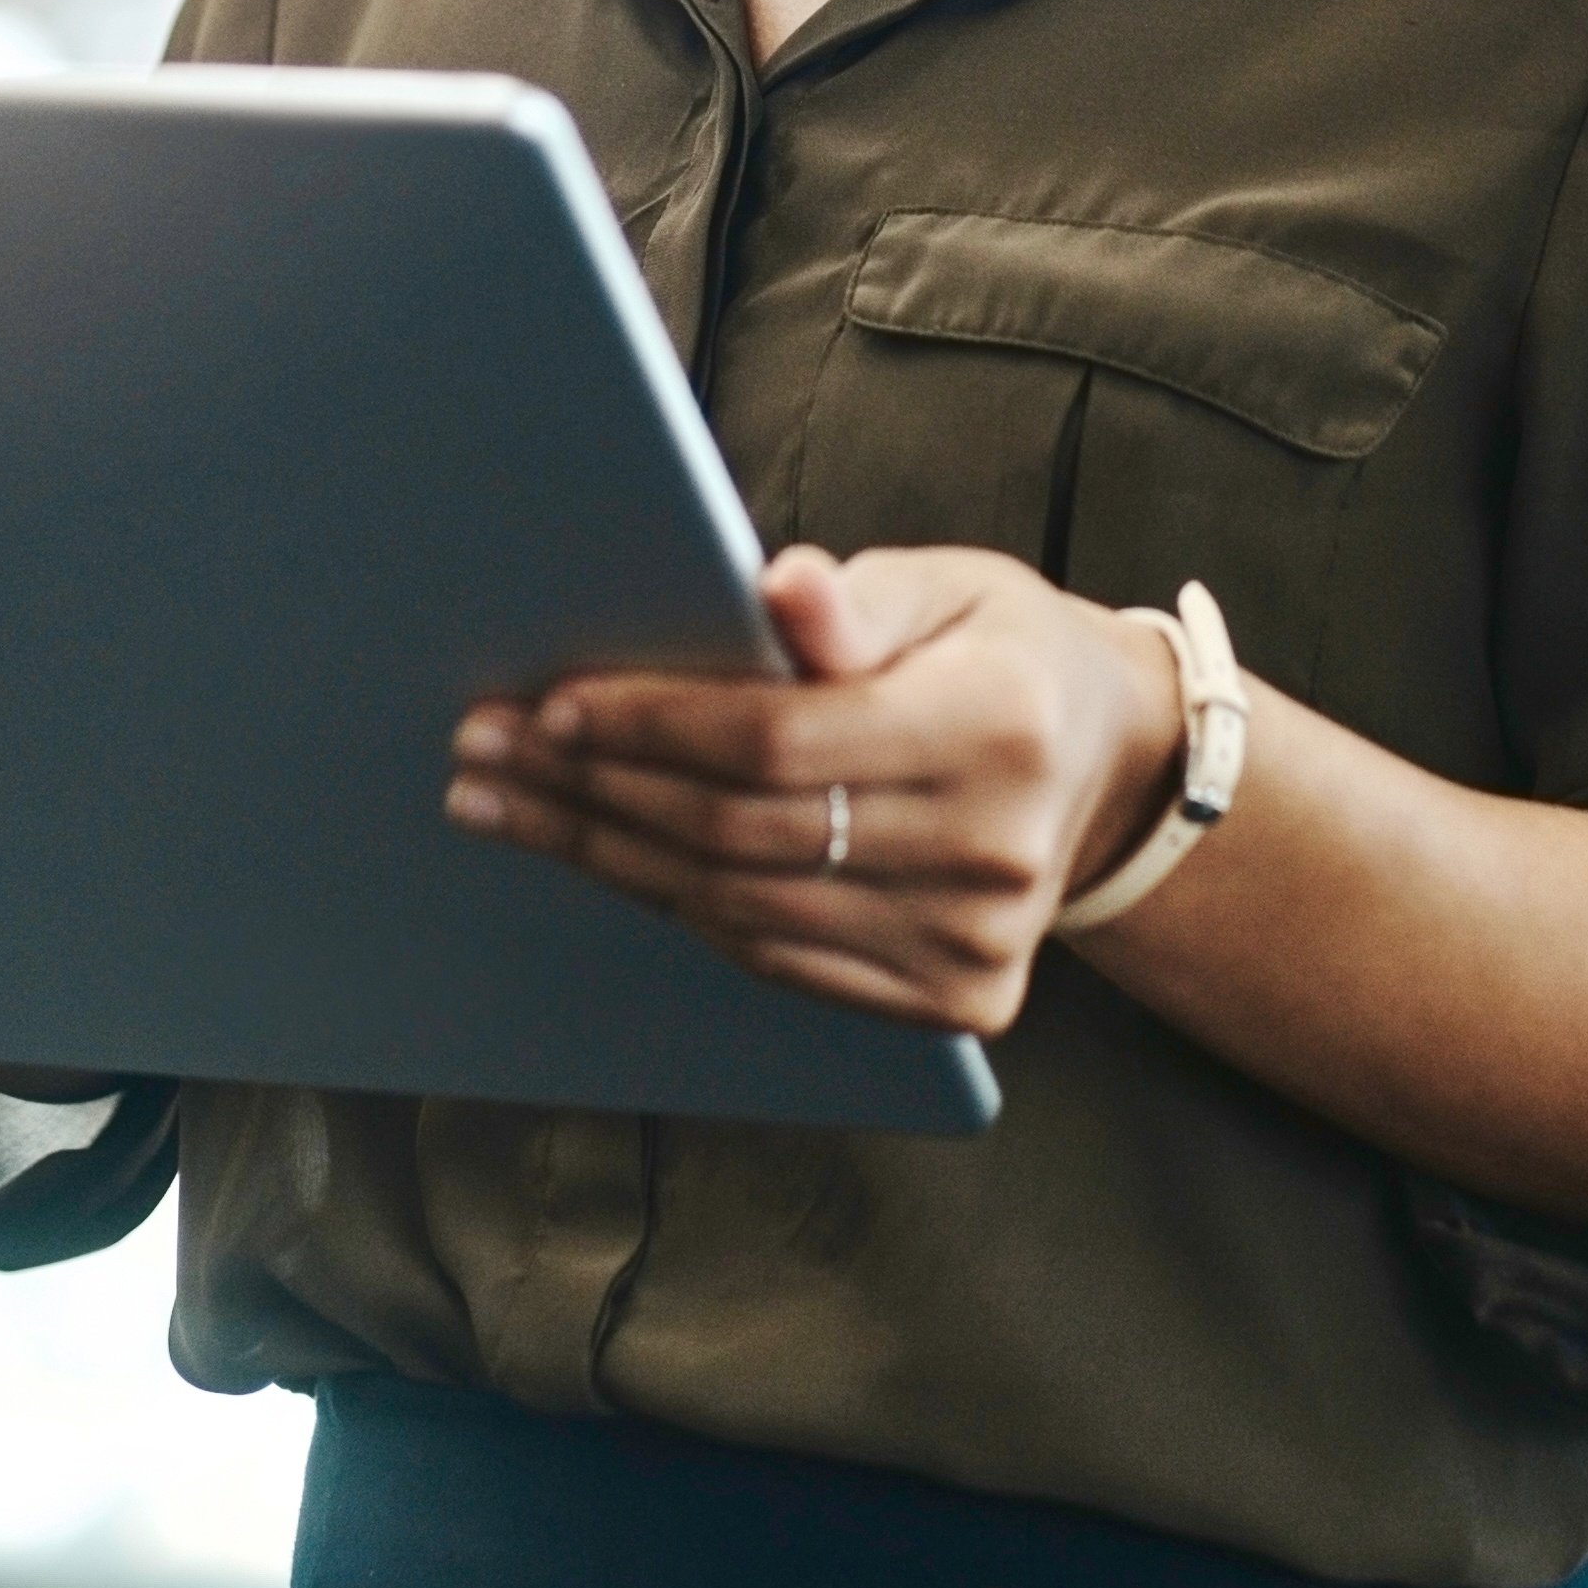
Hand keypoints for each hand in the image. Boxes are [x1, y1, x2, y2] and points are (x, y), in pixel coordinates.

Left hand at [444, 545, 1185, 1036]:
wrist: (1106, 767)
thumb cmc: (998, 652)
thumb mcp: (948, 586)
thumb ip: (857, 599)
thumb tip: (781, 587)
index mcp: (999, 726)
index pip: (779, 740)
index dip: (652, 725)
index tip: (548, 704)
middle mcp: (996, 849)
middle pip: (741, 832)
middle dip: (591, 790)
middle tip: (481, 751)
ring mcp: (978, 943)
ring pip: (740, 907)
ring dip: (603, 855)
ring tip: (502, 803)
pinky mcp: (957, 1001)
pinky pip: (776, 958)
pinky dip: (677, 907)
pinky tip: (600, 857)